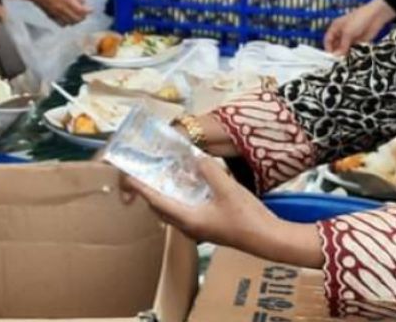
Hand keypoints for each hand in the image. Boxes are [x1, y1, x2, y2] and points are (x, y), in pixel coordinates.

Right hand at [27, 0, 88, 24]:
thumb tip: (84, 0)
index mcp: (67, 1)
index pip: (82, 11)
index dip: (88, 11)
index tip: (91, 9)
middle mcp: (63, 10)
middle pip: (77, 19)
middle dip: (83, 17)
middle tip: (84, 13)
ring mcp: (57, 14)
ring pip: (70, 23)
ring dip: (75, 21)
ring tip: (76, 16)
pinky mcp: (51, 17)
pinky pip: (61, 24)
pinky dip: (67, 23)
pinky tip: (67, 18)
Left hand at [120, 161, 323, 267]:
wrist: (269, 240)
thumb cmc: (246, 217)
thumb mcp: (226, 188)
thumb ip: (208, 170)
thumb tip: (194, 155)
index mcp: (187, 219)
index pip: (156, 201)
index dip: (140, 187)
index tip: (127, 176)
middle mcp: (188, 227)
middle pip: (161, 208)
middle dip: (149, 191)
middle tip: (143, 173)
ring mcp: (199, 230)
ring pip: (173, 211)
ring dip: (165, 195)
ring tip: (160, 177)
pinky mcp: (209, 228)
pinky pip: (185, 212)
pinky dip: (180, 199)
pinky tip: (187, 186)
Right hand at [323, 0, 395, 54]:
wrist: (375, 17)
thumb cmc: (358, 20)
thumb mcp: (348, 32)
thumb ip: (342, 45)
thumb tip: (336, 56)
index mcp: (335, 28)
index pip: (328, 40)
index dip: (328, 48)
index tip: (330, 57)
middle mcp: (341, 34)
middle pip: (335, 45)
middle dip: (336, 52)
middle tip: (338, 61)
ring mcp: (350, 38)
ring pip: (344, 49)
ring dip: (344, 54)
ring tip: (345, 60)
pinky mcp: (358, 42)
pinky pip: (353, 50)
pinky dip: (352, 54)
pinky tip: (353, 58)